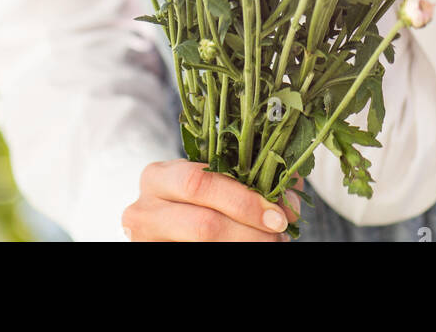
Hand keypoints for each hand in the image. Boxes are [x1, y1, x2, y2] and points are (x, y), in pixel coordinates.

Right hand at [121, 160, 304, 241]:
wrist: (169, 223)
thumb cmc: (197, 199)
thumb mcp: (216, 180)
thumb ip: (253, 178)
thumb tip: (291, 198)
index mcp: (158, 176)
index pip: (200, 182)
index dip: (243, 200)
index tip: (278, 215)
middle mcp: (144, 209)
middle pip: (203, 224)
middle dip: (249, 231)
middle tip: (278, 234)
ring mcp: (145, 241)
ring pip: (204, 247)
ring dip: (246, 247)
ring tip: (271, 244)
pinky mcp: (152, 258)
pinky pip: (198, 259)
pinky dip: (233, 255)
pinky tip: (250, 250)